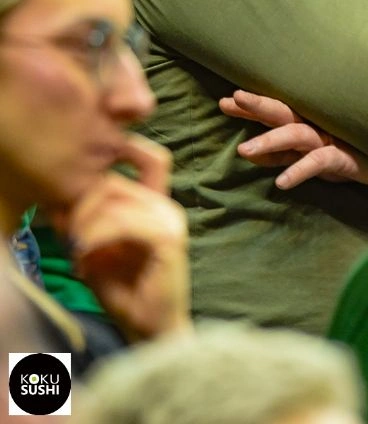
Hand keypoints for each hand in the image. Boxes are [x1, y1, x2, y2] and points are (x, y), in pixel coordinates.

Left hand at [54, 135, 189, 341]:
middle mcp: (163, 205)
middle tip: (68, 238)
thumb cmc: (127, 295)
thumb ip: (84, 229)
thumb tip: (57, 208)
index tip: (65, 218)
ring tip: (77, 252)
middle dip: (79, 208)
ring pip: (113, 201)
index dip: (86, 189)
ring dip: (85, 225)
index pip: (112, 178)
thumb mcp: (97, 254)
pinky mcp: (168, 237)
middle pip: (110, 183)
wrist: (152, 331)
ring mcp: (168, 218)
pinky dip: (97, 236)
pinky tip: (85, 255)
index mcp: (151, 205)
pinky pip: (123, 222)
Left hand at [220, 89, 367, 189]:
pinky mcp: (345, 157)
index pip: (276, 111)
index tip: (226, 101)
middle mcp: (318, 125)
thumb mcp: (309, 157)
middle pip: (283, 112)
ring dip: (269, 141)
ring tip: (244, 151)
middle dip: (257, 106)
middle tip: (230, 101)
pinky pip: (319, 162)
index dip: (251, 106)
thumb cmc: (348, 156)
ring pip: (297, 134)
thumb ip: (281, 153)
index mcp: (308, 122)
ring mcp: (332, 139)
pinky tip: (281, 182)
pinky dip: (299, 170)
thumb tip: (248, 153)